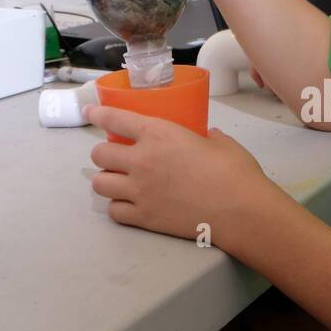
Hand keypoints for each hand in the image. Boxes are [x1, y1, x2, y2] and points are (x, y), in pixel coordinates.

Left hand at [86, 103, 275, 254]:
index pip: (115, 119)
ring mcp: (140, 191)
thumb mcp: (221, 143)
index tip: (89, 113)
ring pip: (100, 184)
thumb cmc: (235, 172)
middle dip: (104, 154)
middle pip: (100, 154)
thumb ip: (207, 136)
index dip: (98, 114)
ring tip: (119, 181)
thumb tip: (207, 136)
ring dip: (107, 180)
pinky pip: (114, 211)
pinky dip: (118, 207)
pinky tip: (129, 204)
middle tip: (117, 156)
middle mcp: (142, 161)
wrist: (241, 211)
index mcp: (160, 134)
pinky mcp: (144, 217)